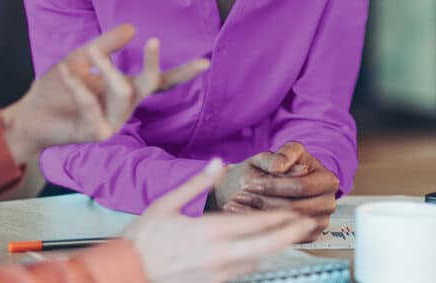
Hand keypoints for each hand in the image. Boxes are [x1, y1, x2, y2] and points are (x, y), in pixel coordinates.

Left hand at [0, 24, 208, 164]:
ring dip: (107, 69)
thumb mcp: (82, 57)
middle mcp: (124, 107)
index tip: (206, 62)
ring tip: (90, 53)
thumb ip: (107, 45)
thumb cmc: (57, 88)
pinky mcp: (96, 134)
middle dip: (153, 63)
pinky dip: (79, 86)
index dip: (183, 72)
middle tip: (153, 39)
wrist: (30, 114)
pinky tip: (66, 73)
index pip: (159, 81)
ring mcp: (113, 123)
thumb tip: (133, 27)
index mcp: (126, 89)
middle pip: (150, 85)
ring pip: (124, 92)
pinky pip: (93, 105)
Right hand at [123, 158, 314, 282]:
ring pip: (256, 260)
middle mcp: (218, 255)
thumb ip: (197, 183)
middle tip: (307, 224)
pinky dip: (253, 259)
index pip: (254, 223)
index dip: (277, 217)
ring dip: (272, 248)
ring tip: (287, 236)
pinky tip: (257, 251)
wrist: (128, 271)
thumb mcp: (167, 202)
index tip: (293, 210)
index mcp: (208, 231)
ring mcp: (217, 273)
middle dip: (288, 234)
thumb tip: (219, 163)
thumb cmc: (144, 237)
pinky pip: (241, 270)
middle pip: (265, 246)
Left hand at [213, 142, 337, 240]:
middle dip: (263, 201)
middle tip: (238, 196)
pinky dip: (261, 226)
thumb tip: (278, 167)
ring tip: (235, 204)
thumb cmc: (276, 166)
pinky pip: (286, 234)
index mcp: (328, 180)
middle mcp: (329, 202)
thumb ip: (281, 155)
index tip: (248, 184)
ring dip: (259, 215)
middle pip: (294, 207)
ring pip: (288, 223)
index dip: (273, 185)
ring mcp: (321, 221)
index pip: (300, 186)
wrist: (272, 182)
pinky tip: (242, 216)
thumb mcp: (278, 154)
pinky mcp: (311, 235)